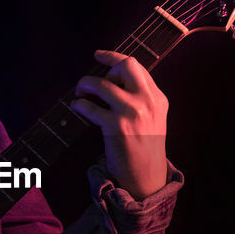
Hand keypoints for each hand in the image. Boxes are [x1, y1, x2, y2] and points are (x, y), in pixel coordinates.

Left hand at [70, 49, 168, 199]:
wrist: (147, 178)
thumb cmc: (145, 149)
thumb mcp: (152, 119)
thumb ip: (140, 99)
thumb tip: (112, 80)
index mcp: (157, 98)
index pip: (136, 66)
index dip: (114, 58)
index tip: (99, 55)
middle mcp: (147, 101)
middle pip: (125, 66)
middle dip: (105, 65)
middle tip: (92, 77)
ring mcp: (132, 113)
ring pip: (102, 84)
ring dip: (85, 85)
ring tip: (79, 93)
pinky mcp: (117, 126)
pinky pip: (90, 107)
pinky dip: (79, 105)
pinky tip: (77, 108)